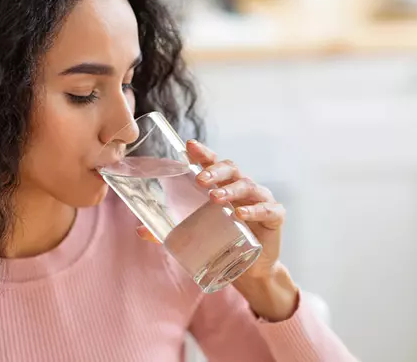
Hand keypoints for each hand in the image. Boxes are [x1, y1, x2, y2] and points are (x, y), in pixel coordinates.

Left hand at [136, 140, 299, 320]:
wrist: (251, 270)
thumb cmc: (224, 241)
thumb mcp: (197, 234)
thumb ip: (170, 231)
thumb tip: (140, 229)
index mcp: (224, 185)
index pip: (213, 163)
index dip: (203, 153)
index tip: (189, 146)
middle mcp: (243, 187)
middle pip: (231, 169)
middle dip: (215, 171)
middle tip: (200, 180)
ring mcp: (261, 199)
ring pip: (248, 186)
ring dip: (231, 190)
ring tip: (215, 198)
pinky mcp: (275, 216)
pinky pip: (268, 209)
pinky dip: (255, 210)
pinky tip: (241, 215)